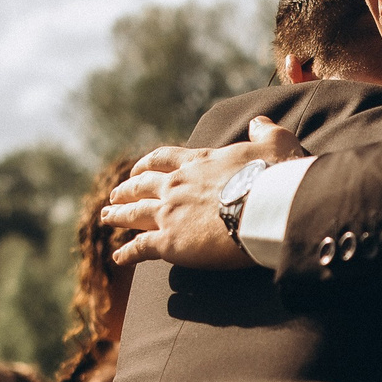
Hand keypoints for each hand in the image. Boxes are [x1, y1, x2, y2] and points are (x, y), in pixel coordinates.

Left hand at [104, 117, 309, 270]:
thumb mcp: (274, 144)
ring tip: (106, 218)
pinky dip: (128, 253)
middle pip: (142, 185)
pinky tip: (118, 258)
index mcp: (198, 162)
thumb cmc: (274, 176)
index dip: (148, 164)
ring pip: (135, 214)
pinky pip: (140, 247)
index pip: (164, 159)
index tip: (138, 169)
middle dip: (127, 190)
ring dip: (119, 215)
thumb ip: (264, 131)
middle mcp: (177, 185)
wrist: (265, 208)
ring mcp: (169, 213)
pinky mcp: (169, 242)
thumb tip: (259, 123)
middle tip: (115, 195)